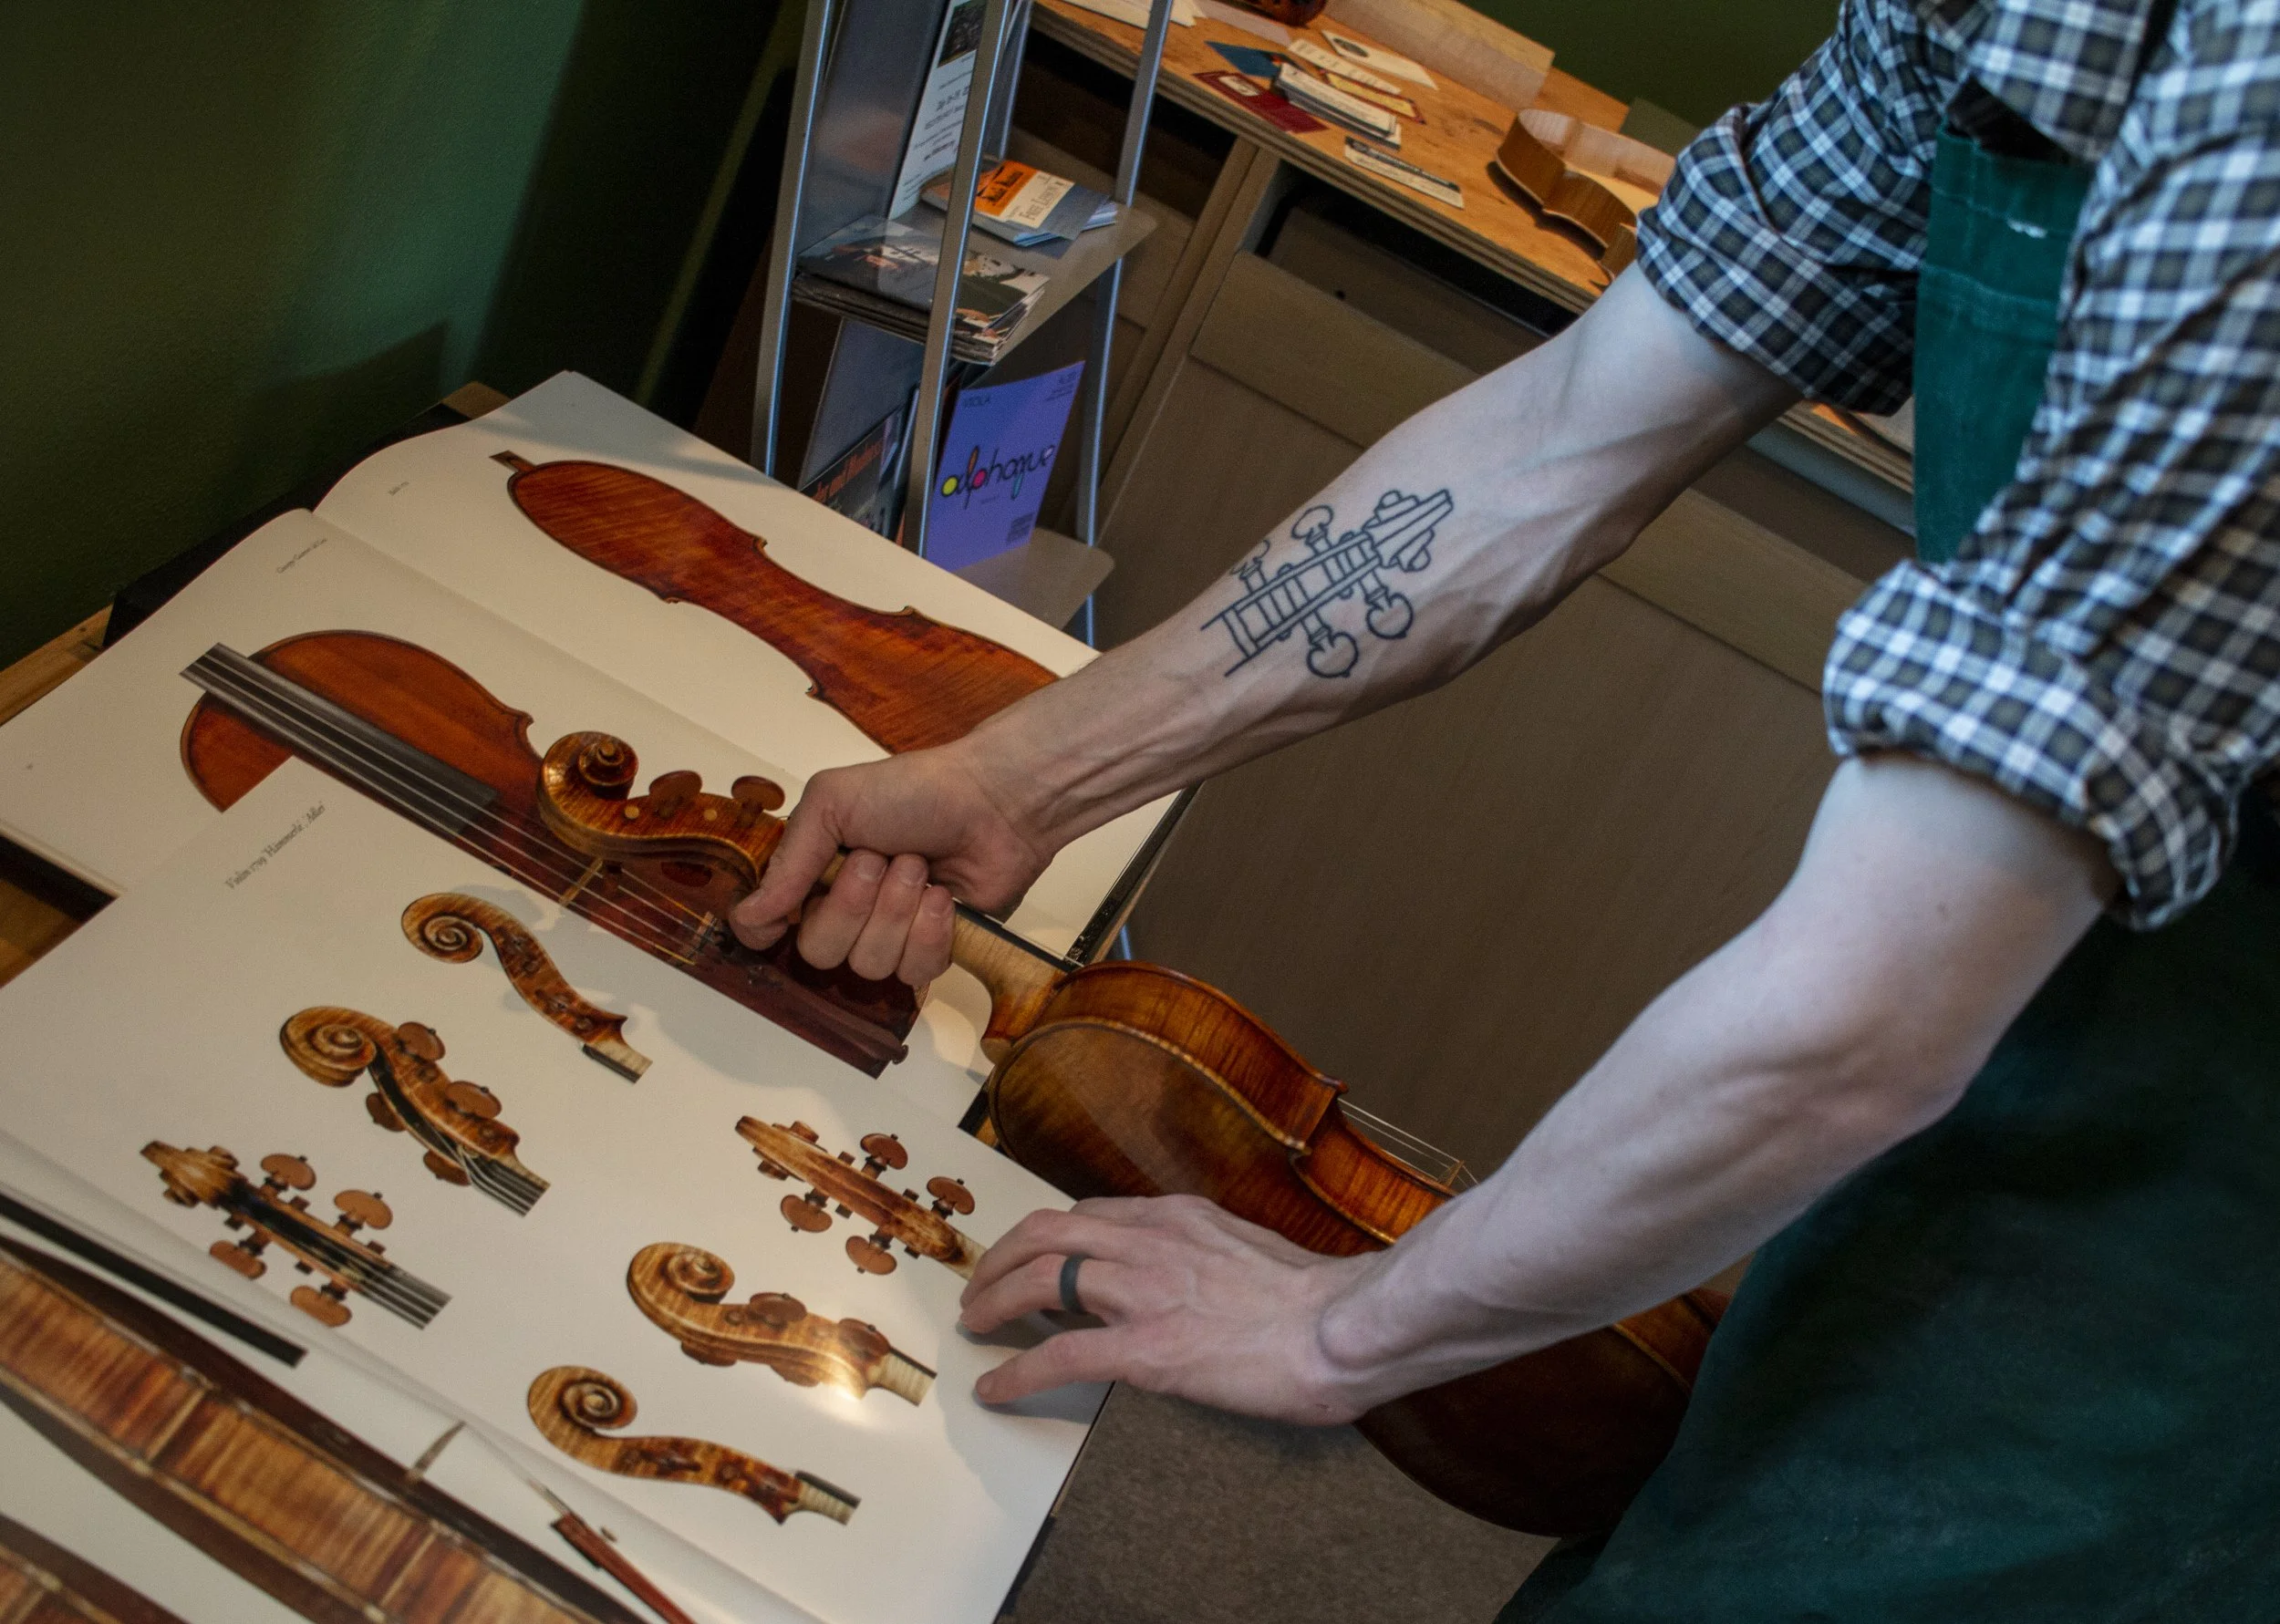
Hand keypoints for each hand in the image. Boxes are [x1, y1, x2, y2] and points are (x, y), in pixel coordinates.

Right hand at [728, 744, 1051, 984]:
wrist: (993, 801)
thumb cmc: (914, 791)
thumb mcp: (834, 802)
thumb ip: (788, 861)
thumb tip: (745, 918)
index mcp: (814, 871)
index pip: (767, 926)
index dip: (767, 931)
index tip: (781, 918)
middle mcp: (845, 908)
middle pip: (819, 951)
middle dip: (852, 904)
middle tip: (880, 858)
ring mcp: (890, 933)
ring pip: (868, 964)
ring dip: (895, 911)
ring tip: (920, 867)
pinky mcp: (933, 949)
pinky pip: (913, 972)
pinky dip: (929, 932)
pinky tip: (943, 896)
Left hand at [957, 1194, 1376, 1423]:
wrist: (1342, 1326)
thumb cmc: (1318, 1300)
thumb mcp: (1253, 1251)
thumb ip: (1210, 1257)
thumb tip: (1195, 1281)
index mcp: (1179, 1218)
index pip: (1091, 1215)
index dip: (1049, 1238)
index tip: (1032, 1258)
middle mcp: (1151, 1241)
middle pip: (1047, 1232)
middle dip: (1003, 1257)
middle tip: (982, 1287)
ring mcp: (1144, 1292)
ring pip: (1040, 1278)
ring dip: (996, 1301)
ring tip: (976, 1324)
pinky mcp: (1145, 1350)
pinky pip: (1059, 1355)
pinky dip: (1016, 1372)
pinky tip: (995, 1389)